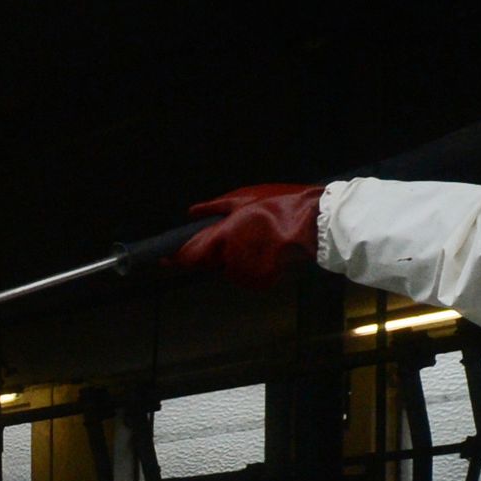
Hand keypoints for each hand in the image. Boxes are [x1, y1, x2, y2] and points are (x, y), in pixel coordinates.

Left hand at [177, 184, 326, 285]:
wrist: (319, 225)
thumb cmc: (282, 205)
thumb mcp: (245, 198)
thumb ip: (214, 208)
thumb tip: (191, 213)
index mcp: (224, 237)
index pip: (189, 256)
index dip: (174, 258)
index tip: (162, 259)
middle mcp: (231, 260)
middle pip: (208, 262)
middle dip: (210, 252)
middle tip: (231, 235)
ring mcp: (246, 274)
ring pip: (227, 269)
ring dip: (232, 257)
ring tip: (255, 237)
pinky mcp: (261, 283)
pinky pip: (245, 275)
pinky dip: (249, 265)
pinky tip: (264, 249)